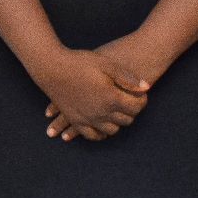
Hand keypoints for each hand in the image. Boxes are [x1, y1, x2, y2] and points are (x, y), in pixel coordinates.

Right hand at [33, 47, 147, 141]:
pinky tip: (103, 126)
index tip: (140, 94)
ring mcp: (88, 119)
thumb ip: (127, 77)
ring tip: (117, 111)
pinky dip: (101, 133)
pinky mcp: (76, 121)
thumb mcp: (106, 64)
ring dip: (118, 122)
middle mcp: (101, 113)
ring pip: (112, 130)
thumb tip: (146, 88)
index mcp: (111, 98)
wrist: (51, 67)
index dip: (142, 100)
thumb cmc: (79, 62)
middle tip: (130, 100)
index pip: (136, 107)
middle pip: (126, 120)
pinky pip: (93, 135)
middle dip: (132, 111)